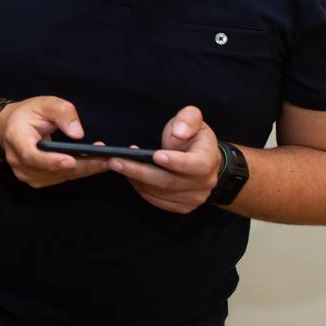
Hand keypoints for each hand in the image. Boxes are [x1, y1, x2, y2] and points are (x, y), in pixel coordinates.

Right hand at [0, 96, 112, 188]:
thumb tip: (78, 134)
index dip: (51, 161)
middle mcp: (17, 159)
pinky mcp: (34, 179)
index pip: (31, 154)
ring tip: (104, 161)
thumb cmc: (29, 114)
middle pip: (50, 169)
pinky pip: (58, 179)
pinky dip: (76, 173)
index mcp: (16, 137)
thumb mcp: (45, 103)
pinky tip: (91, 165)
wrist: (11, 127)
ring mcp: (24, 173)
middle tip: (104, 160)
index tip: (71, 161)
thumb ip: (63, 113)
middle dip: (80, 166)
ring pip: (58, 177)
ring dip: (82, 170)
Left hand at [107, 105, 221, 213]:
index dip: (176, 162)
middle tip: (116, 161)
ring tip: (117, 165)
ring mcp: (194, 198)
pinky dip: (141, 188)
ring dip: (136, 180)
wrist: (202, 158)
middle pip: (169, 181)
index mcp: (208, 159)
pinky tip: (129, 175)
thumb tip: (179, 132)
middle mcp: (204, 183)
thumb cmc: (193, 136)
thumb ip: (188, 119)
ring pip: (160, 192)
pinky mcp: (182, 206)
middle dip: (140, 171)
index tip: (155, 155)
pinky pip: (157, 200)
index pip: (195, 164)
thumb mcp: (192, 118)